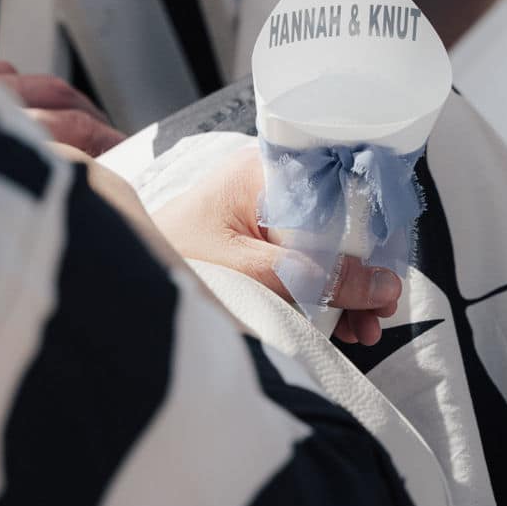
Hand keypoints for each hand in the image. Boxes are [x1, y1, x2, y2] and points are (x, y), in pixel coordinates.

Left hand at [150, 145, 403, 344]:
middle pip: (340, 223)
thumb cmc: (176, 267)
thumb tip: (386, 285)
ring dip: (348, 292)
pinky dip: (324, 296)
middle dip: (363, 274)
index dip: (372, 234)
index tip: (386, 278)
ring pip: (327, 249)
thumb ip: (324, 278)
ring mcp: (265, 216)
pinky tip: (340, 326)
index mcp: (266, 172)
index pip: (342, 189)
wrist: (120, 289)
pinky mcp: (259, 246)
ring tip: (361, 333)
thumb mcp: (258, 275)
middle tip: (378, 314)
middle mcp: (270, 186)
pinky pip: (307, 264)